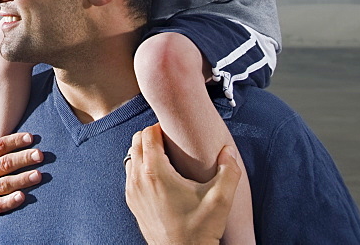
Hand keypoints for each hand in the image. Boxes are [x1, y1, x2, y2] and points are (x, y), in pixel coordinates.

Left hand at [124, 123, 241, 244]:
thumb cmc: (199, 231)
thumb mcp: (220, 200)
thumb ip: (229, 172)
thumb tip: (228, 151)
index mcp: (155, 172)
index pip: (148, 134)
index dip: (161, 128)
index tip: (175, 133)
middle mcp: (138, 179)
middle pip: (136, 141)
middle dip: (152, 137)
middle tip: (171, 142)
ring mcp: (132, 191)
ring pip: (131, 156)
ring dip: (144, 152)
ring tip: (165, 158)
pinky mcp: (132, 201)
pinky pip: (130, 174)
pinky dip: (140, 167)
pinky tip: (159, 176)